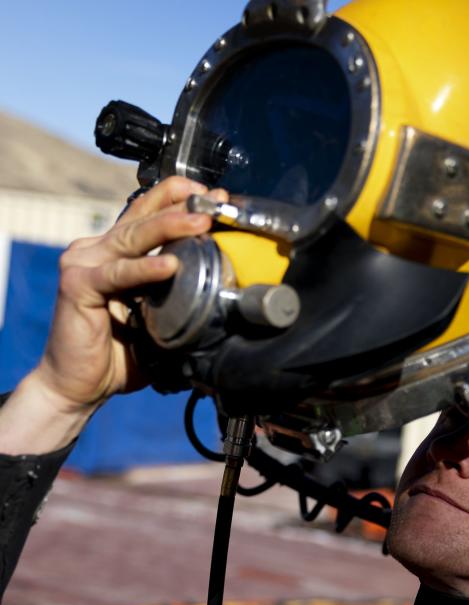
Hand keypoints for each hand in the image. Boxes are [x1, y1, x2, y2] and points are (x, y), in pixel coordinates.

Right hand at [0, 177, 223, 453]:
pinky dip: (145, 269)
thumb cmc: (122, 352)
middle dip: (183, 205)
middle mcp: (99, 250)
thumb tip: (231, 286)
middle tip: (215, 201)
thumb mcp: (161, 315)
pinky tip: (170, 265)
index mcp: (119, 252)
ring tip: (202, 222)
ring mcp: (86, 264)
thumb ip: (182, 294)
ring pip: (133, 237)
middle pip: (144, 217)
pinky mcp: (78, 286)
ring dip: (170, 226)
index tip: (216, 196)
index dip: (182, 200)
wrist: (82, 385)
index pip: (150, 215)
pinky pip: (118, 274)